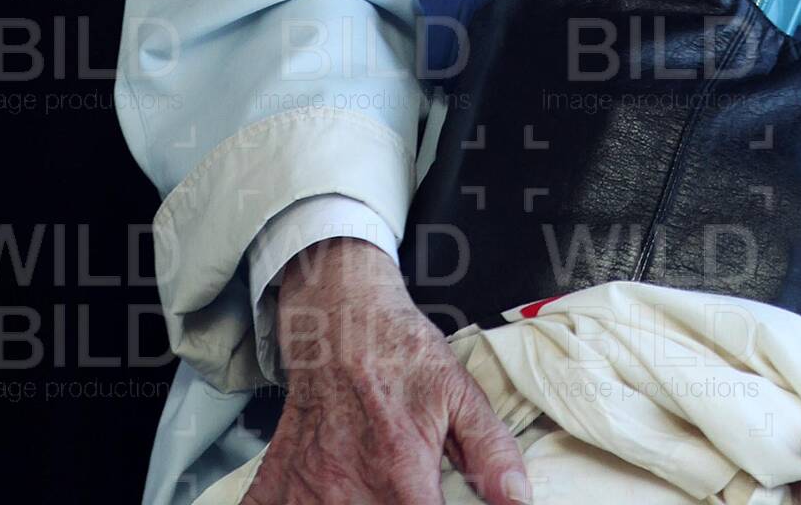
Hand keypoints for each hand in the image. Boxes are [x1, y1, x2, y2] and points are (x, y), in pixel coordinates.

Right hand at [248, 237, 530, 503]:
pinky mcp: (281, 482)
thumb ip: (491, 450)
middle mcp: (350, 489)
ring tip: (375, 490)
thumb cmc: (398, 352)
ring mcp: (310, 490)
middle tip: (406, 492)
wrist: (336, 314)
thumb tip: (519, 501)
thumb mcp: (457, 390)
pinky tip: (322, 495)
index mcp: (400, 473)